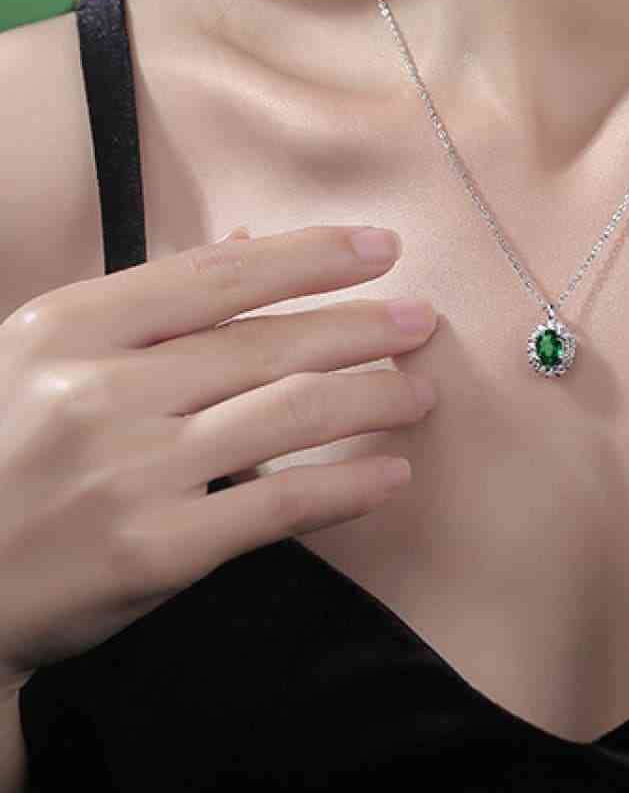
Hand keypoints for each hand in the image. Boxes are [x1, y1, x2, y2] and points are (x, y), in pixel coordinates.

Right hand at [0, 224, 437, 691]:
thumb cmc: (1, 458)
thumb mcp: (43, 359)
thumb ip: (146, 305)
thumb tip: (251, 242)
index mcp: (68, 328)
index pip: (217, 276)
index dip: (310, 257)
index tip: (379, 246)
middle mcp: (102, 392)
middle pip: (266, 345)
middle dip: (361, 327)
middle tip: (422, 320)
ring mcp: (133, 473)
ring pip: (287, 417)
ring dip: (371, 399)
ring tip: (420, 393)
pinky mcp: (160, 550)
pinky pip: (279, 506)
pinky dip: (347, 487)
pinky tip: (390, 474)